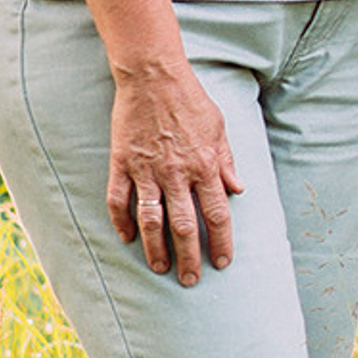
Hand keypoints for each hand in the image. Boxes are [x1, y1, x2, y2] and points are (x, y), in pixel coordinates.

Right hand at [107, 62, 242, 286]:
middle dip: (190, 256)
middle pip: (185, 225)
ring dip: (155, 248)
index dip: (221, 241)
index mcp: (206, 165)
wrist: (154, 77)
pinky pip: (119, 200)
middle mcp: (178, 173)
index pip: (217, 213)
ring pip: (152, 220)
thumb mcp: (220, 128)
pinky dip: (123, 221)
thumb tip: (238, 189)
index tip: (222, 262)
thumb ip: (228, 161)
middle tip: (190, 280)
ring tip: (161, 268)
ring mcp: (148, 170)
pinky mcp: (122, 163)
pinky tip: (128, 238)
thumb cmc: (191, 101)